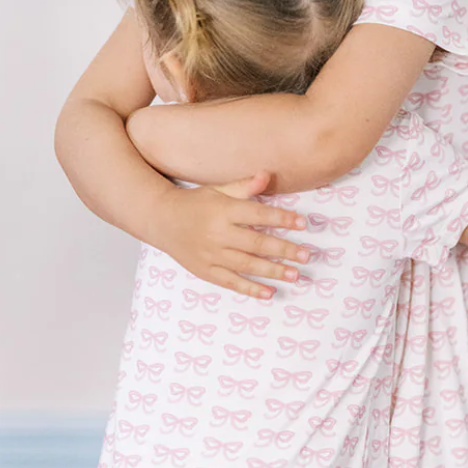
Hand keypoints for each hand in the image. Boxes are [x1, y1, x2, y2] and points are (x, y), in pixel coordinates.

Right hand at [154, 173, 309, 300]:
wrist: (161, 220)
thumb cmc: (195, 203)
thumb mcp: (218, 190)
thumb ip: (244, 186)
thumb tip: (267, 175)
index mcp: (223, 210)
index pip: (257, 214)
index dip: (281, 218)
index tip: (302, 223)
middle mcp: (217, 234)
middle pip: (256, 243)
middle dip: (283, 250)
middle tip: (306, 255)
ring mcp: (210, 255)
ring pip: (246, 265)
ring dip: (273, 271)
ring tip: (295, 275)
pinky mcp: (205, 271)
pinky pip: (230, 282)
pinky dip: (250, 289)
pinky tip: (269, 292)